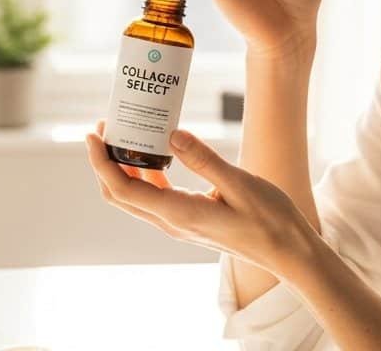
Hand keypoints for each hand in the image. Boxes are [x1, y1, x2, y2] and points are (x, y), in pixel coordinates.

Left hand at [86, 121, 318, 278]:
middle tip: (106, 128)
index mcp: (179, 213)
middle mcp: (172, 222)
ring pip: (137, 197)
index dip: (100, 162)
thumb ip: (203, 159)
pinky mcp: (189, 220)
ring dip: (124, 168)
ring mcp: (179, 224)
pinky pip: (156, 198)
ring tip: (127, 134)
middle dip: (105, 162)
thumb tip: (170, 134)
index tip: (93, 135)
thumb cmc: (269, 219)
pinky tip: (156, 153)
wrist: (287, 252)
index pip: (123, 189)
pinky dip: (146, 175)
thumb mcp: (239, 183)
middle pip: (121, 194)